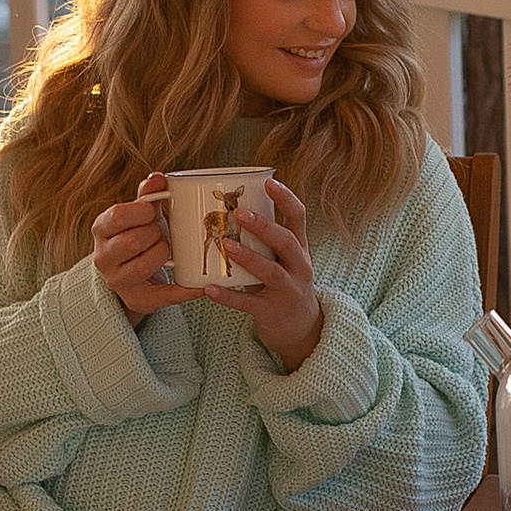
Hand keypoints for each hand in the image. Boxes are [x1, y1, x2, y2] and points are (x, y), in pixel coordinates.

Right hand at [93, 177, 188, 321]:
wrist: (136, 273)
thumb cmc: (139, 235)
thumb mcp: (140, 214)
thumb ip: (147, 195)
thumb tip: (158, 177)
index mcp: (101, 230)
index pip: (116, 216)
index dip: (140, 211)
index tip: (152, 211)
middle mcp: (103, 257)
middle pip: (131, 241)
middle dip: (153, 234)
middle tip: (160, 232)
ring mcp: (117, 280)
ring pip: (142, 266)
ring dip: (162, 254)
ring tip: (166, 250)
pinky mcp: (136, 299)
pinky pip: (163, 295)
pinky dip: (185, 289)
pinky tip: (200, 284)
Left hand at [222, 179, 322, 372]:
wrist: (301, 328)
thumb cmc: (284, 283)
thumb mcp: (284, 258)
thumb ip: (265, 238)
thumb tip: (231, 206)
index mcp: (300, 248)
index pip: (299, 217)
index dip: (286, 198)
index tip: (269, 182)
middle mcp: (299, 267)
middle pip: (287, 242)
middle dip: (264, 227)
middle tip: (241, 214)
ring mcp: (287, 291)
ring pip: (270, 272)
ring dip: (248, 257)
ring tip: (226, 245)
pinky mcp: (272, 312)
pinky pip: (248, 303)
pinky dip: (228, 296)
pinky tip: (209, 289)